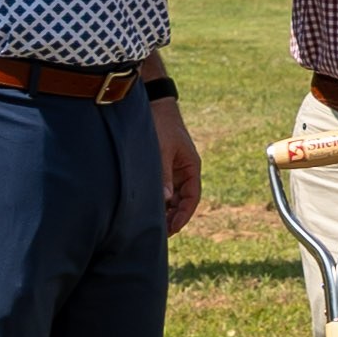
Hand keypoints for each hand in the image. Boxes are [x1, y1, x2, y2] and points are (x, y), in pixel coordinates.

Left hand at [152, 92, 202, 232]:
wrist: (154, 104)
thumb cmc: (161, 124)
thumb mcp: (162, 150)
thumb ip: (163, 175)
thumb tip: (164, 200)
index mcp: (191, 167)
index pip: (192, 198)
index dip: (183, 216)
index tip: (171, 229)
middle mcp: (184, 171)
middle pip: (182, 201)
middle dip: (172, 217)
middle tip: (158, 233)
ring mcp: (173, 169)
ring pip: (171, 196)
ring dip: (164, 210)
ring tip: (150, 223)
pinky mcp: (162, 167)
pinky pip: (162, 188)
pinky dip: (157, 199)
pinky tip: (145, 207)